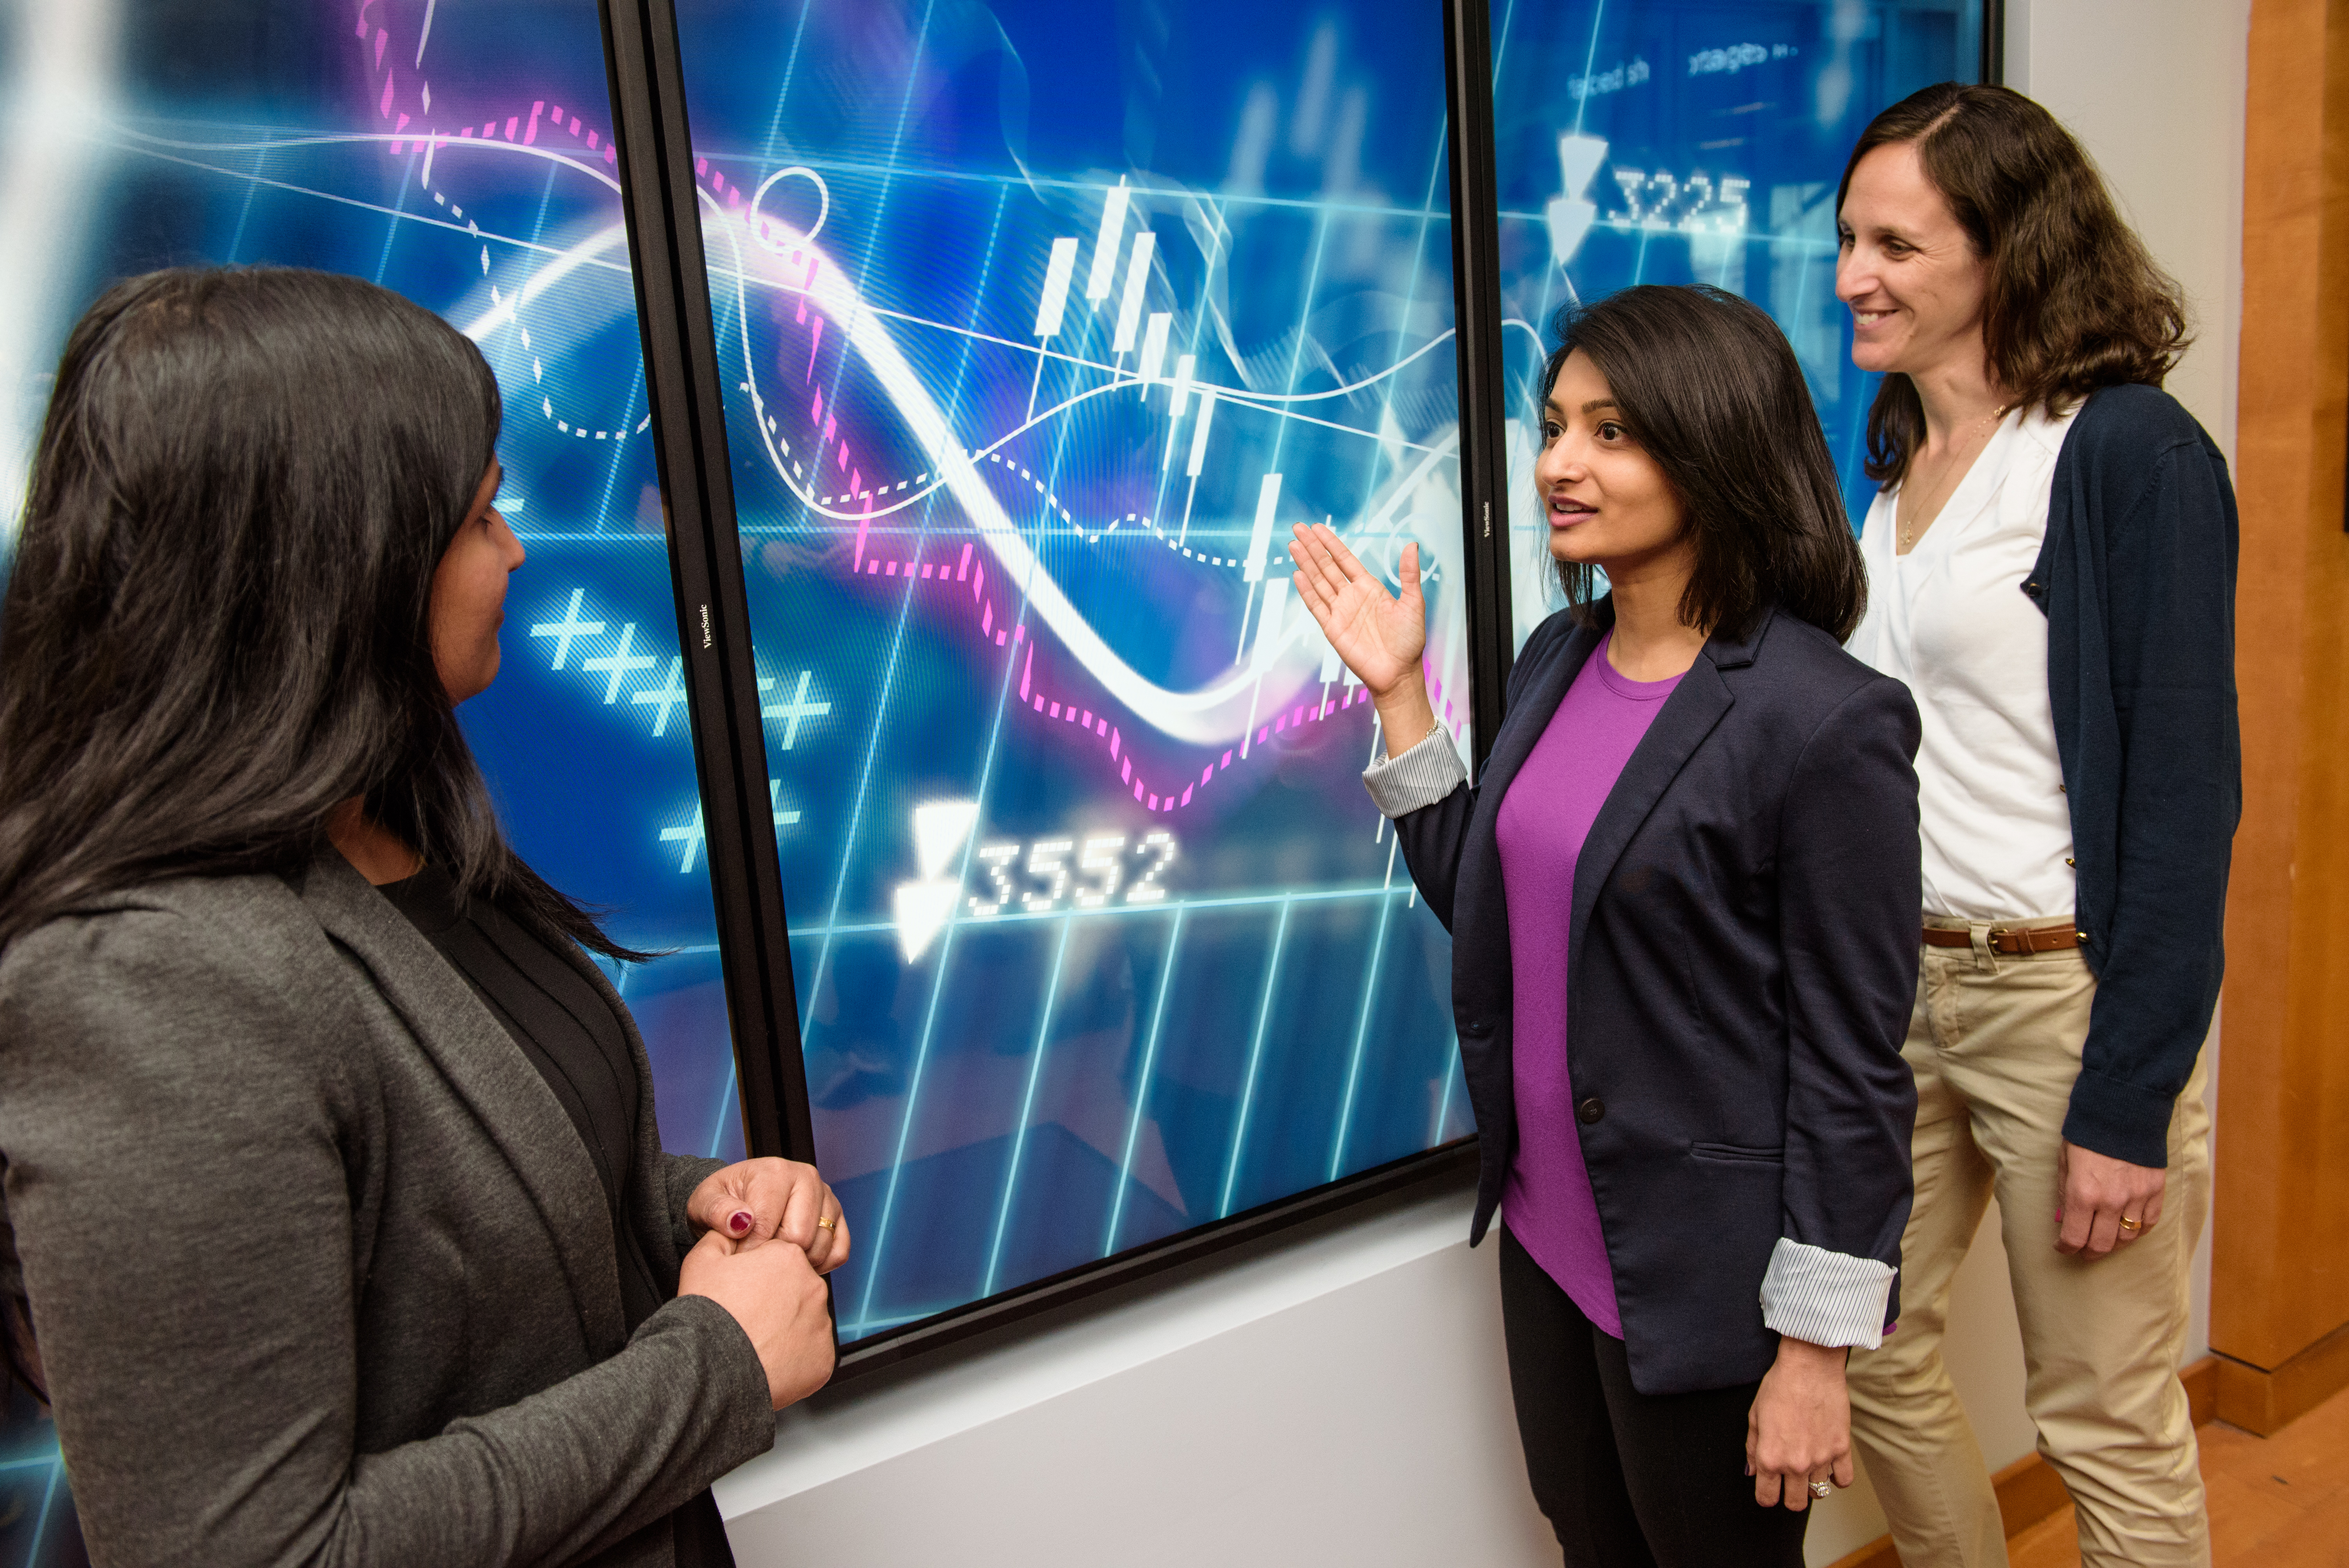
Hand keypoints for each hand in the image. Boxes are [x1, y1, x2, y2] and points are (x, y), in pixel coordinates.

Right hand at [678, 1228, 835, 1408]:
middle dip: (777, 1300)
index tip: (743, 1291)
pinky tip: (769, 1358)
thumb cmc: (706, 1315)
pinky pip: (813, 1353)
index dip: (758, 1275)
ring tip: (756, 1340)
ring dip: (788, 1328)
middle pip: (797, 1289)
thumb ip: (724, 1234)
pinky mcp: (825, 1359)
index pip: (781, 1258)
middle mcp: (814, 1286)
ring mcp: (822, 1324)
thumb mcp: (702, 1260)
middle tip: (748, 1318)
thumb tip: (738, 1224)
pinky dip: (795, 1357)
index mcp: (789, 1257)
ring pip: (807, 1321)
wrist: (710, 1372)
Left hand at [688, 1157, 849, 1274]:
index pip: (769, 1225)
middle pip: (800, 1237)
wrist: (736, 1202)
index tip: (736, 1254)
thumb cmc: (721, 1202)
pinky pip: (839, 1252)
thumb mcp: (705, 1202)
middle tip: (756, 1256)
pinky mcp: (837, 1218)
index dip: (749, 1249)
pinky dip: (820, 1264)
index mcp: (775, 1171)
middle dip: (774, 1255)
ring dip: (796, 1262)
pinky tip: (796, 1260)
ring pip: (821, 1247)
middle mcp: (807, 1177)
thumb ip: (717, 1210)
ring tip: (773, 1257)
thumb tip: (740, 1221)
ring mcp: (826, 1197)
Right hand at [1286, 523, 1428, 705]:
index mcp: (1370, 588)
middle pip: (1327, 566)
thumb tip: (1412, 545)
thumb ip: (1409, 574)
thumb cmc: (1409, 641)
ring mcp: (1340, 612)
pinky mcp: (1332, 629)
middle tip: (1298, 528)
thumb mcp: (1413, 603)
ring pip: (1319, 582)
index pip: (1345, 560)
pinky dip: (1306, 591)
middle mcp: (1352, 597)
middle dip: (1313, 547)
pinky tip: (1297, 574)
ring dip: (1306, 563)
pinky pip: (1316, 606)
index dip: (1331, 543)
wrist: (1399, 673)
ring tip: (1294, 545)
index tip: (1318, 528)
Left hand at [1746, 1338, 1853, 1511]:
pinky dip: (1837, 1478)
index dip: (1765, 1495)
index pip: (1767, 1497)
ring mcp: (1821, 1458)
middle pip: (1795, 1503)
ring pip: (1819, 1493)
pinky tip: (1829, 1466)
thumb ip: (1752, 1448)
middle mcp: (1796, 1464)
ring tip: (1807, 1468)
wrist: (1809, 1367)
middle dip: (1789, 1496)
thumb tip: (1752, 1471)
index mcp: (1770, 1457)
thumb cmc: (1779, 1386)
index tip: (1768, 1489)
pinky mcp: (1842, 1449)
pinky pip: (1844, 1480)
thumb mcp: (1754, 1416)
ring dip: (1811, 1485)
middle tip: (1788, 1481)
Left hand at [2056, 1140, 2164, 1257]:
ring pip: (2127, 1238)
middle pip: (2101, 1245)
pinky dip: (2138, 1231)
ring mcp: (2136, 1198)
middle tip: (2082, 1251)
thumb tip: (2064, 1219)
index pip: (2074, 1237)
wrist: (2122, 1111)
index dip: (2065, 1248)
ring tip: (2104, 1241)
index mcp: (2082, 1194)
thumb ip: (2064, 1194)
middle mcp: (2110, 1201)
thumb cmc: (2087, 1135)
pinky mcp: (2155, 1191)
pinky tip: (2128, 1229)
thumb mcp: (2064, 1162)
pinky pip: (2149, 1223)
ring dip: (2113, 1244)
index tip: (2062, 1247)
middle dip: (2088, 1252)